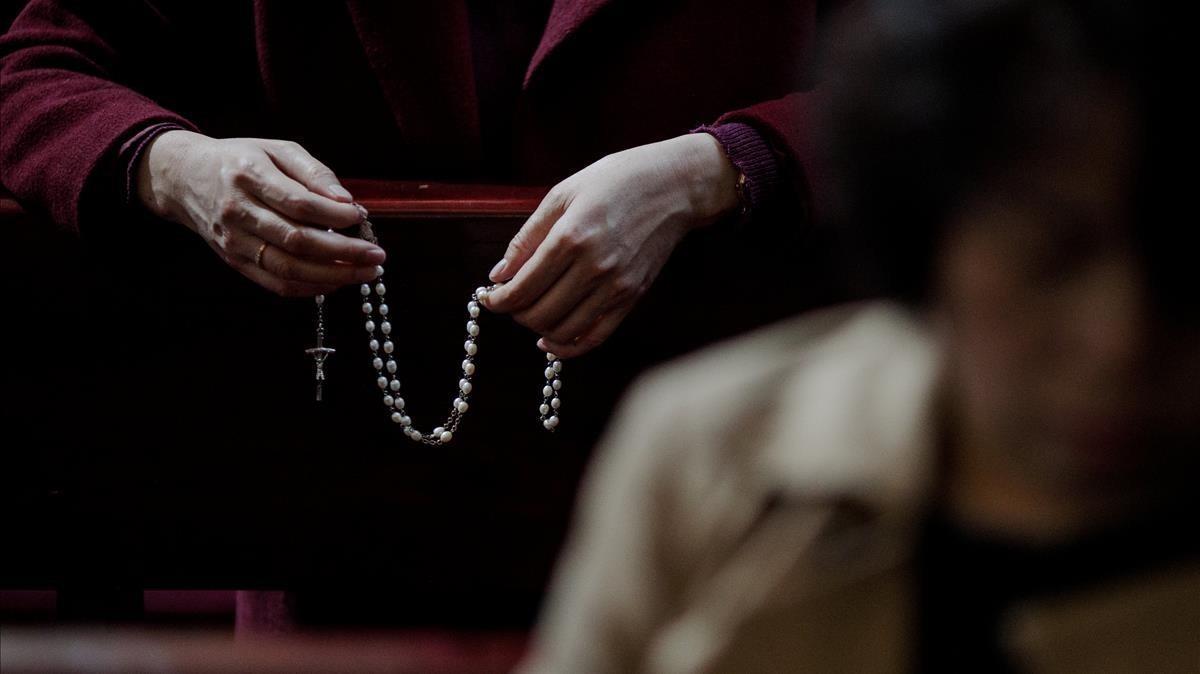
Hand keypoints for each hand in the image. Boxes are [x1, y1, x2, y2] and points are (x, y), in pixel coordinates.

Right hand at [136, 130, 383, 296]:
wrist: (184, 178)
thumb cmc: (240, 160)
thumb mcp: (276, 149)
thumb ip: (314, 173)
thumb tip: (347, 202)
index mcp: (249, 176)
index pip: (298, 203)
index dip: (334, 216)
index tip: (361, 217)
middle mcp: (238, 212)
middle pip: (296, 241)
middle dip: (343, 252)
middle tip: (377, 255)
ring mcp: (234, 241)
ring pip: (287, 268)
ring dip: (332, 276)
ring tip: (365, 273)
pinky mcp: (235, 262)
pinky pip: (275, 283)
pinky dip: (310, 287)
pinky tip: (336, 281)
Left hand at [482, 133, 738, 356]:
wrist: (674, 186)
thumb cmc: (616, 180)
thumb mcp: (563, 194)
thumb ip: (527, 238)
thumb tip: (498, 275)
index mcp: (571, 237)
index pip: (522, 287)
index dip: (497, 299)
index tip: (489, 297)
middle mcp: (594, 267)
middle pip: (539, 313)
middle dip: (515, 312)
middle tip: (510, 300)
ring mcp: (616, 287)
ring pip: (563, 330)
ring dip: (538, 328)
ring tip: (531, 313)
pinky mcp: (632, 297)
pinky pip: (595, 337)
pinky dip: (568, 346)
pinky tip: (551, 341)